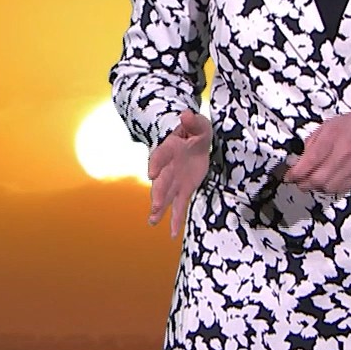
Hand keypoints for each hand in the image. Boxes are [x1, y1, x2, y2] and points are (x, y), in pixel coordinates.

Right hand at [147, 109, 212, 238]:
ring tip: (153, 221)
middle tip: (156, 204)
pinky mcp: (183, 190)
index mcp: (169, 149)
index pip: (160, 156)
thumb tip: (186, 115)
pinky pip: (179, 206)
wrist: (195, 143)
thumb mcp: (199, 124)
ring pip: (165, 196)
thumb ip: (193, 122)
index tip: (151, 173)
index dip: (155, 164)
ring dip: (160, 208)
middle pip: (161, 181)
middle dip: (158, 193)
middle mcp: (167, 168)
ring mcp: (174, 181)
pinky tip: (172, 234)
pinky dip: (176, 220)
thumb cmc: (196, 132)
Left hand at [281, 104, 350, 195]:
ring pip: (327, 188)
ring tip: (311, 182)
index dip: (294, 173)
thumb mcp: (331, 123)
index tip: (288, 175)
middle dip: (302, 183)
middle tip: (297, 181)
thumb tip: (302, 156)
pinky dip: (330, 188)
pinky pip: (340, 189)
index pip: (307, 163)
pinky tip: (326, 182)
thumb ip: (314, 140)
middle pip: (315, 180)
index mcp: (331, 138)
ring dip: (315, 187)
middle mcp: (340, 155)